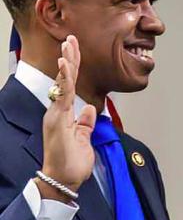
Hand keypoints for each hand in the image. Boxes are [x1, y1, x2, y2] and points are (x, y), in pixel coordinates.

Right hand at [40, 36, 95, 192]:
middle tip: (71, 39)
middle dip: (69, 58)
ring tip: (69, 45)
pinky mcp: (58, 120)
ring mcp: (56, 115)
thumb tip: (90, 110)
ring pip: (62, 83)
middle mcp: (57, 112)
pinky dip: (64, 79)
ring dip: (67, 63)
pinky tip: (65, 64)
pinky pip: (62, 94)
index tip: (74, 51)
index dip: (72, 68)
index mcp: (63, 115)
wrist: (63, 180)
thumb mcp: (83, 140)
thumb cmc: (71, 164)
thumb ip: (85, 124)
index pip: (69, 86)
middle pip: (63, 79)